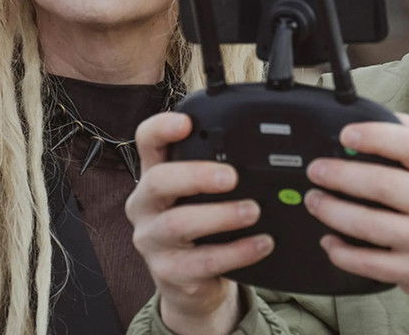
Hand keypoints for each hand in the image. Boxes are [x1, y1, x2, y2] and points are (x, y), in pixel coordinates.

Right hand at [125, 112, 273, 334]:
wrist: (190, 286)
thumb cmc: (200, 229)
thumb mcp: (199, 196)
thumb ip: (216, 172)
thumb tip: (263, 154)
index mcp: (154, 177)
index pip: (146, 142)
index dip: (162, 128)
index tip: (186, 123)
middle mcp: (146, 206)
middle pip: (157, 181)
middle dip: (195, 175)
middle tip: (231, 177)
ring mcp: (153, 241)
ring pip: (178, 223)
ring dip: (221, 215)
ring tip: (253, 211)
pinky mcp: (169, 272)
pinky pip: (203, 262)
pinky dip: (237, 252)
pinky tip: (261, 244)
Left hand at [304, 114, 408, 331]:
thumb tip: (378, 116)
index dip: (374, 136)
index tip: (345, 134)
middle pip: (383, 185)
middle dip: (340, 176)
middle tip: (315, 170)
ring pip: (371, 225)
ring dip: (333, 212)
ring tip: (315, 201)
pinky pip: (371, 263)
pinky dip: (343, 252)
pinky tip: (330, 241)